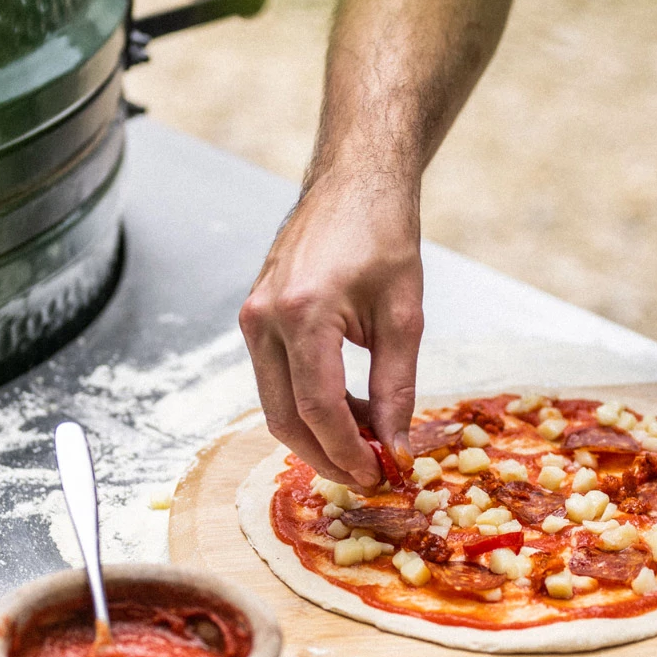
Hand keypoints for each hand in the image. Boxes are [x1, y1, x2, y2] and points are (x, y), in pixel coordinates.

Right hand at [238, 170, 423, 488]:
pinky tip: (350, 408)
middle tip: (369, 474)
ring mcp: (252, 317)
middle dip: (326, 455)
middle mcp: (264, 319)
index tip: (379, 474)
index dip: (348, 451)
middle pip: (284, 417)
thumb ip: (397, 388)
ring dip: (319, 432)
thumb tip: (395, 448)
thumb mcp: (404, 316)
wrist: (354, 182)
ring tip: (369, 440)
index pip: (318, 408)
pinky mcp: (254, 317)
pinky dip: (310, 402)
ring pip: (275, 403)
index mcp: (303, 313)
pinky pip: (275, 378)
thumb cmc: (384, 235)